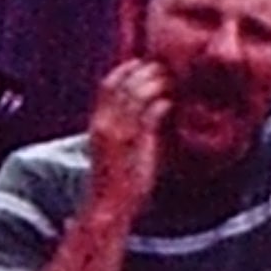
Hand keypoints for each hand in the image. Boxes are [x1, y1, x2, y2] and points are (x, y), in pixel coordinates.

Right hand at [87, 61, 169, 221]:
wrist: (109, 207)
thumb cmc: (116, 182)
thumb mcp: (114, 150)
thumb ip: (124, 130)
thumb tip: (141, 116)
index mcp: (98, 122)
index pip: (108, 84)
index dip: (126, 70)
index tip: (143, 63)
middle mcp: (106, 122)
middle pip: (124, 82)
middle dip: (144, 70)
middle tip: (164, 67)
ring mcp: (121, 131)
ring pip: (139, 93)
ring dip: (157, 83)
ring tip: (172, 81)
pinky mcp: (136, 143)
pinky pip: (152, 113)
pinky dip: (163, 103)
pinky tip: (172, 103)